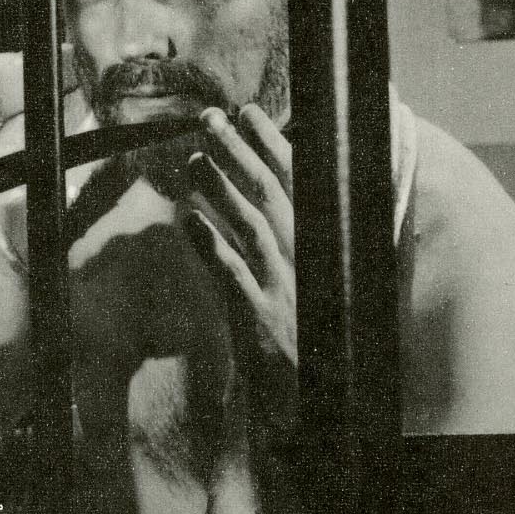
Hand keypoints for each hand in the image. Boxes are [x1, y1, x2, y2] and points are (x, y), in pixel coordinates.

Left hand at [182, 103, 296, 422]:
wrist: (326, 401)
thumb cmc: (313, 340)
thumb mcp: (312, 282)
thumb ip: (292, 242)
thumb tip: (264, 200)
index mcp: (319, 244)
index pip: (297, 183)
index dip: (271, 145)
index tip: (247, 112)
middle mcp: (306, 258)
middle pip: (271, 194)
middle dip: (239, 152)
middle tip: (208, 119)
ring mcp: (284, 288)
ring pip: (251, 226)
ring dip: (221, 189)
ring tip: (192, 158)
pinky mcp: (261, 320)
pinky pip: (233, 276)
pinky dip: (211, 246)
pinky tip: (188, 221)